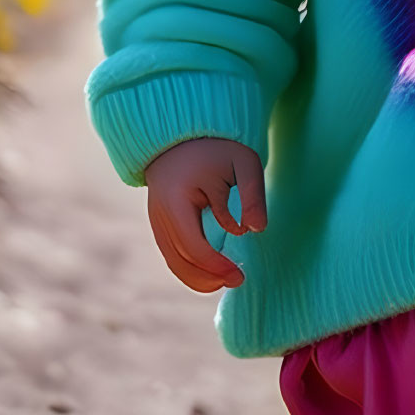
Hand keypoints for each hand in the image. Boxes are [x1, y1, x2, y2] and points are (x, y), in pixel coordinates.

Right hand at [143, 137, 266, 293]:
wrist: (185, 134)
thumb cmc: (218, 147)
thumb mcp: (244, 162)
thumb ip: (252, 195)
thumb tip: (258, 229)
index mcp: (176, 200)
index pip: (193, 246)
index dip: (216, 266)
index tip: (239, 275)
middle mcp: (159, 215)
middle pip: (179, 261)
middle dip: (207, 278)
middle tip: (238, 281)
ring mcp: (156, 220)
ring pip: (173, 261)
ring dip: (197, 277)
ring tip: (227, 280)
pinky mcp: (160, 223)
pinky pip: (172, 253)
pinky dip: (190, 266)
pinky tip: (213, 271)